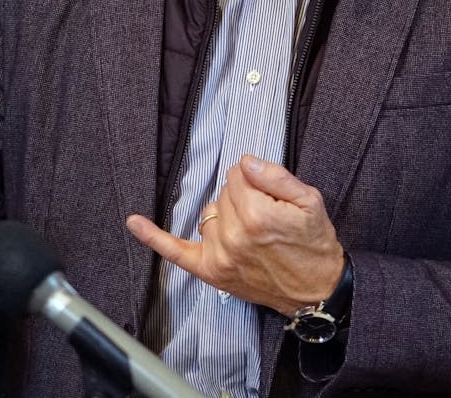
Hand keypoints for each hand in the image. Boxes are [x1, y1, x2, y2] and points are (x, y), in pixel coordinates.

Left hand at [127, 154, 343, 315]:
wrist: (316, 290)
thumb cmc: (314, 245)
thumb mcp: (310, 201)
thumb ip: (276, 176)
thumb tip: (245, 161)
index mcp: (256, 215)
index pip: (238, 174)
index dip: (255, 179)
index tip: (270, 193)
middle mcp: (233, 236)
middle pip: (223, 192)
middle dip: (243, 195)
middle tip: (267, 215)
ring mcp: (218, 256)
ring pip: (209, 213)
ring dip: (225, 215)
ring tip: (251, 231)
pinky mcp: (210, 272)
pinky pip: (175, 251)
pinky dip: (153, 237)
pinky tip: (134, 222)